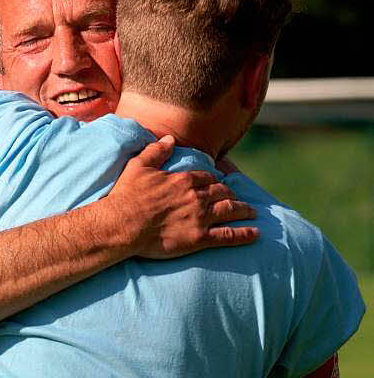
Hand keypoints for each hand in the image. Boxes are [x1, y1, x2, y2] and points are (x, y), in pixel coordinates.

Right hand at [105, 137, 257, 258]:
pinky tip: (255, 234)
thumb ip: (156, 151)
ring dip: (243, 211)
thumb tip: (170, 139)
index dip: (214, 181)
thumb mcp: (138, 166)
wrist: (123, 225)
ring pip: (230, 211)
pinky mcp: (199, 238)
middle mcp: (196, 197)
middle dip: (232, 195)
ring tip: (253, 213)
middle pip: (222, 193)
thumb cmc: (127, 196)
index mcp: (183, 180)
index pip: (206, 178)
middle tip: (238, 199)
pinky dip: (244, 234)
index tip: (218, 184)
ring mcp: (200, 218)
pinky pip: (228, 235)